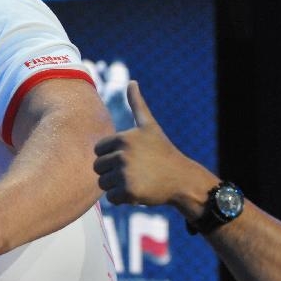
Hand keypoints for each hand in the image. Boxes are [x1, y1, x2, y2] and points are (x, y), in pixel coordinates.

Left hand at [93, 81, 211, 211]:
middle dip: (112, 172)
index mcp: (123, 138)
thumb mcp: (149, 126)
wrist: (183, 179)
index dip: (110, 156)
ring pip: (103, 183)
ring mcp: (126, 173)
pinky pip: (111, 198)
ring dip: (116, 186)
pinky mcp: (129, 192)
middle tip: (134, 171)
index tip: (130, 157)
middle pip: (98, 167)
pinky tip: (138, 192)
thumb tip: (131, 82)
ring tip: (136, 180)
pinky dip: (122, 199)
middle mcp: (123, 155)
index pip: (98, 151)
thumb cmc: (163, 152)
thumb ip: (137, 104)